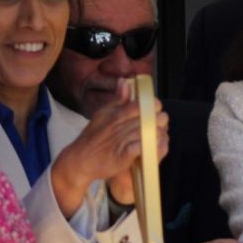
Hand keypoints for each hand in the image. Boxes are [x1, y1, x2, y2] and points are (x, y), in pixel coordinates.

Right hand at [51, 79, 167, 217]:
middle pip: (145, 119)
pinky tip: (155, 147)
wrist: (79, 160)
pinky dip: (149, 147)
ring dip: (156, 133)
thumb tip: (125, 81)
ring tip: (161, 135)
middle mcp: (117, 126)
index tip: (157, 108)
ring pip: (145, 132)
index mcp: (115, 114)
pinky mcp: (121, 156)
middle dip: (159, 120)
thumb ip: (117, 100)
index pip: (139, 105)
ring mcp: (119, 141)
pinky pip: (140, 148)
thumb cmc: (92, 138)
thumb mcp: (103, 114)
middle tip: (163, 122)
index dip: (153, 106)